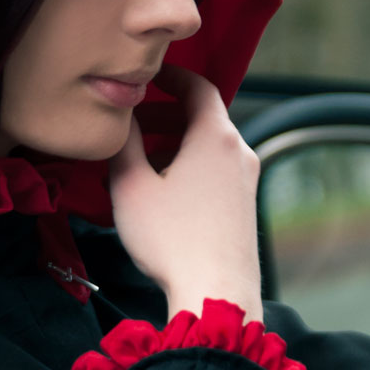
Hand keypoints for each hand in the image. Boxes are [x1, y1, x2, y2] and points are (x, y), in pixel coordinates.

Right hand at [108, 65, 262, 322]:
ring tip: (142, 161)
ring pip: (210, 147)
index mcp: (215, 136)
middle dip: (167, 115)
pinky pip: (217, 171)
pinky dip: (192, 166)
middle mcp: (239, 152)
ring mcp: (247, 181)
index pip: (199, 86)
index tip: (150, 76)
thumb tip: (121, 122)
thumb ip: (124, 144)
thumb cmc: (171, 239)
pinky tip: (164, 191)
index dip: (172, 76)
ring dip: (177, 144)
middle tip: (135, 123)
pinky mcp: (247, 207)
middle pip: (204, 117)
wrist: (217, 293)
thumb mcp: (131, 186)